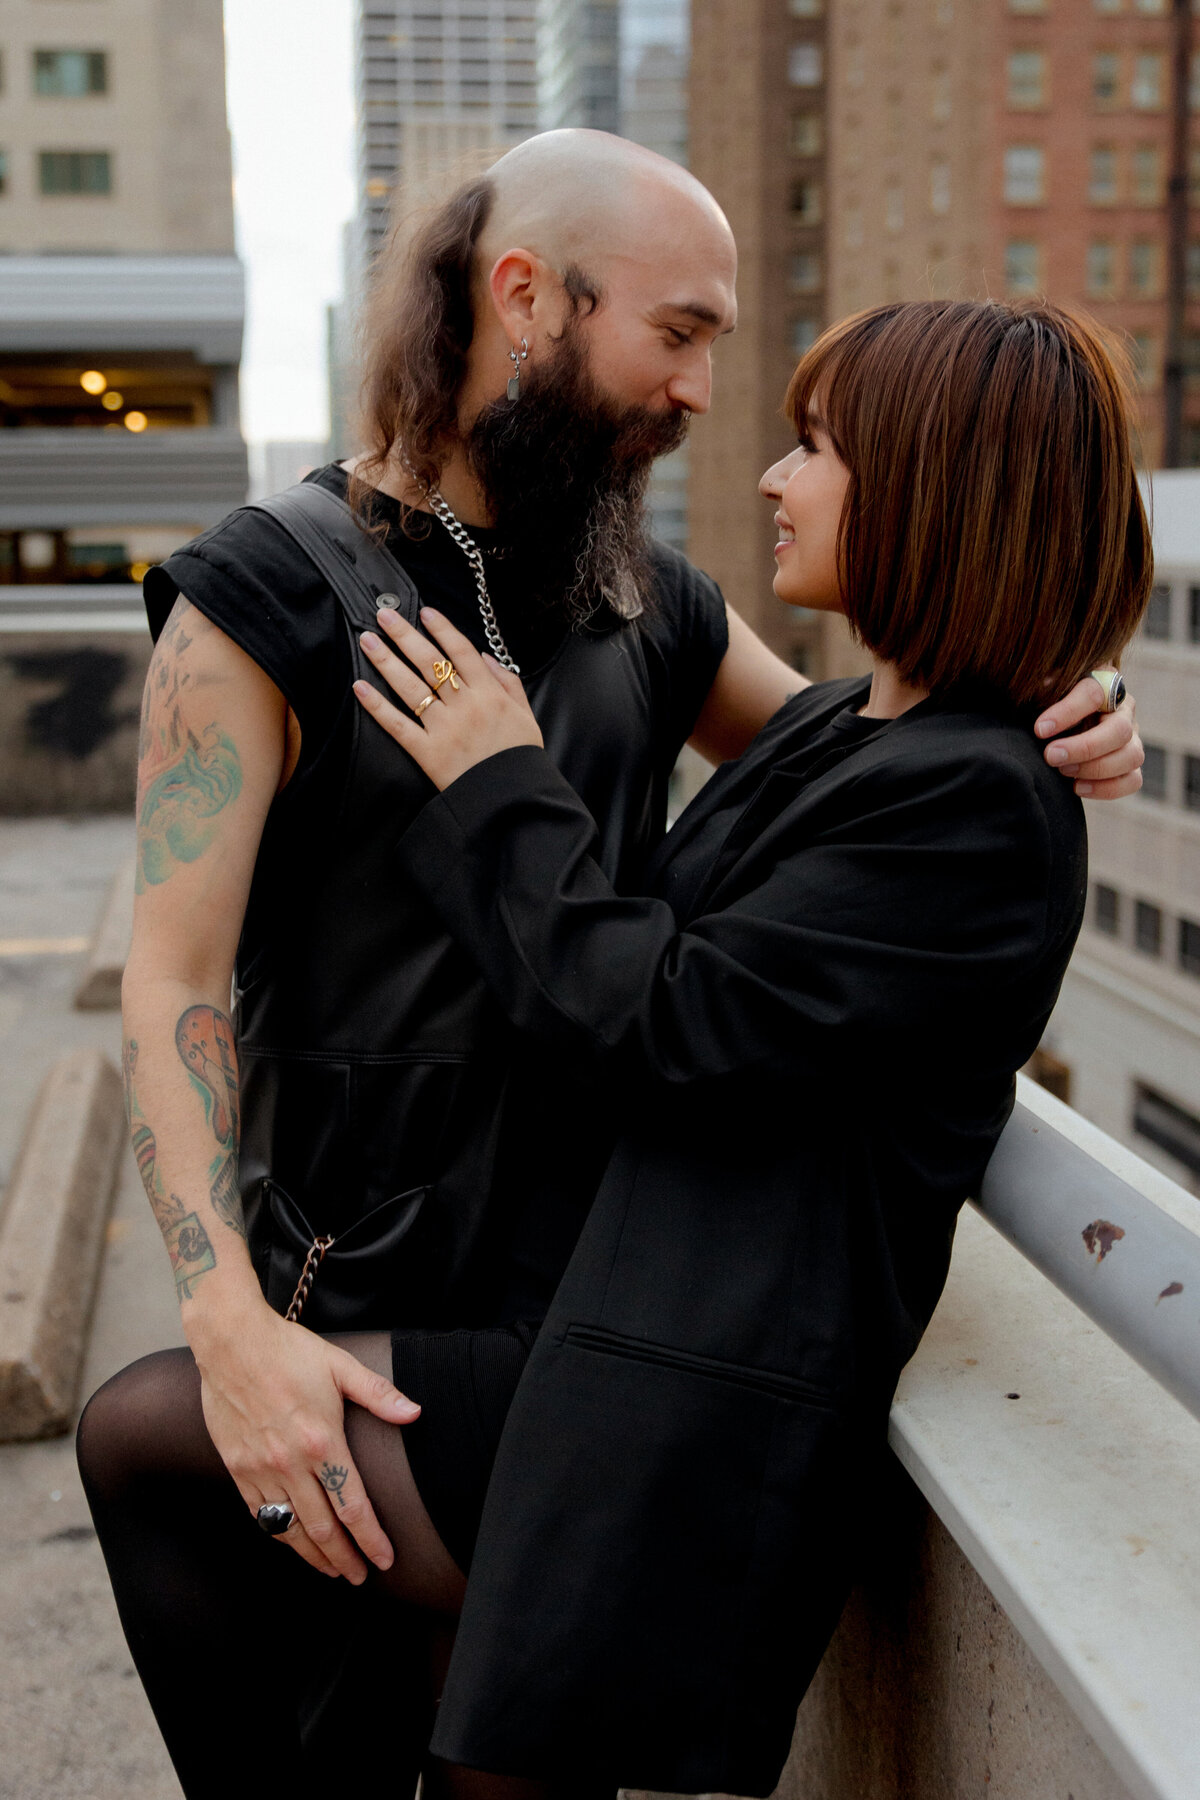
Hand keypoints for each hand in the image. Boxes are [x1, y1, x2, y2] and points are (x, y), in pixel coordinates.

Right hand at [192, 1300, 419, 1580]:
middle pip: (322, 1529)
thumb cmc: (288, 1351)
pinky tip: (291, 1542)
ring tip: (331, 1571)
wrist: (231, 1342)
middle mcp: (290, 1463)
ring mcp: (261, 1469)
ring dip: (312, 1557)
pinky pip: (260, 1514)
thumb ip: (378, 1394)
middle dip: (345, 1559)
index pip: (352, 1506)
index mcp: (322, 1441)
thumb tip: (415, 1413)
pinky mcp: (237, 1469)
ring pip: (289, 1529)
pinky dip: (279, 1535)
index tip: (384, 1560)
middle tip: (360, 1577)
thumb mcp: (340, 1366)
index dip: (371, 1539)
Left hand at [354, 607, 541, 790]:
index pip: (460, 652)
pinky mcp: (427, 752)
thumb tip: (486, 657)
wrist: (514, 797)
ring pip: (410, 687)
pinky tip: (360, 687)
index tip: (424, 612)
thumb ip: (508, 683)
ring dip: (386, 661)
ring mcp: (443, 728)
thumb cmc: (521, 757)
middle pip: (428, 661)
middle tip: (383, 615)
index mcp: (489, 694)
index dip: (441, 629)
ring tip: (368, 641)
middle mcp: (464, 705)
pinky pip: (398, 725)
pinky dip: (377, 706)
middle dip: (404, 635)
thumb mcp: (526, 715)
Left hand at [1034, 673, 1141, 799]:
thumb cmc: (1049, 703)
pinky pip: (1132, 781)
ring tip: (1063, 770)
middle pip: (1119, 730)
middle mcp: (1124, 711)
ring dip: (1095, 769)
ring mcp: (1133, 739)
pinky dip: (1106, 788)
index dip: (1067, 712)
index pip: (1094, 693)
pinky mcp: (1131, 766)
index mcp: (1104, 684)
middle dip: (1084, 747)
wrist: (1059, 724)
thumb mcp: (1044, 690)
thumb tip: (1042, 685)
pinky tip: (1077, 787)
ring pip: (1131, 756)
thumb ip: (1044, 688)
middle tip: (1051, 755)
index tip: (1040, 729)